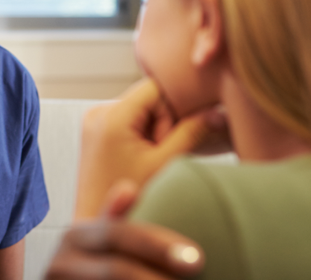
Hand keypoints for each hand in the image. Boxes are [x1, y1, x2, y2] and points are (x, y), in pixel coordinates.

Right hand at [45, 182, 203, 279]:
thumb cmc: (85, 268)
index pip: (117, 234)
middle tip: (196, 274)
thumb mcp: (94, 242)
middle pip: (116, 269)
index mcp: (74, 237)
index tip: (197, 257)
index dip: (156, 245)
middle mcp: (61, 263)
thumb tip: (129, 189)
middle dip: (157, 278)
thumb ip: (111, 218)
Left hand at [74, 78, 227, 218]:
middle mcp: (98, 112)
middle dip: (162, 121)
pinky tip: (140, 157)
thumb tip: (217, 112)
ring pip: (139, 108)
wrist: (98, 223)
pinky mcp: (94, 130)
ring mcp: (93, 120)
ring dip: (152, 128)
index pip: (155, 86)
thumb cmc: (131, 199)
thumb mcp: (165, 163)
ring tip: (149, 158)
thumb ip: (192, 133)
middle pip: (146, 97)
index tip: (171, 138)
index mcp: (111, 116)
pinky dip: (140, 133)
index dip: (172, 108)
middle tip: (159, 153)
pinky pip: (127, 119)